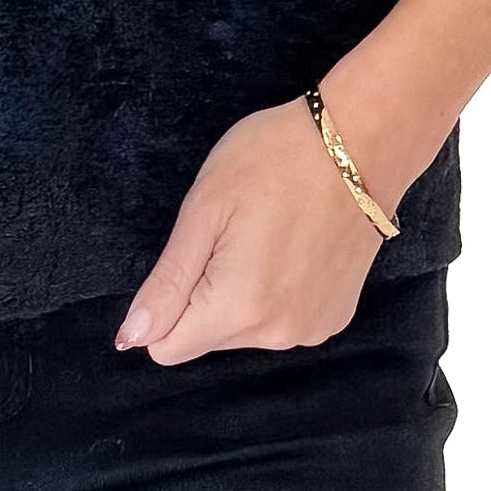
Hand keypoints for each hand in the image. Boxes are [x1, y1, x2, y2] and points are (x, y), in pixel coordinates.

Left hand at [113, 83, 411, 365]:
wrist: (360, 143)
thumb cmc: (273, 161)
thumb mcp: (204, 209)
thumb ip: (167, 282)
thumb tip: (131, 337)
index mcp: (238, 308)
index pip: (168, 347)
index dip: (164, 302)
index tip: (190, 253)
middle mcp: (278, 334)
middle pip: (208, 336)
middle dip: (205, 292)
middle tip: (232, 231)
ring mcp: (312, 329)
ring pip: (245, 329)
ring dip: (242, 292)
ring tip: (267, 232)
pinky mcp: (335, 317)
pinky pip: (282, 320)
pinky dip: (278, 292)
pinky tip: (294, 245)